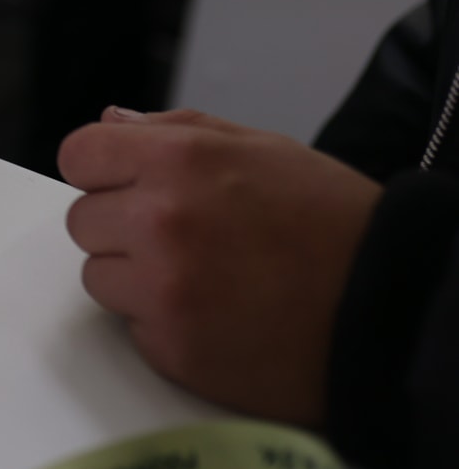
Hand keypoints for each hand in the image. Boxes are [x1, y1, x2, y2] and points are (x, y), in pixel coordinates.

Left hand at [59, 108, 382, 425]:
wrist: (389, 309)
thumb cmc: (330, 222)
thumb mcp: (262, 148)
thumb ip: (175, 129)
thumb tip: (111, 120)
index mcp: (177, 160)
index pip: (78, 154)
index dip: (102, 169)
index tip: (126, 183)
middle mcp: (160, 220)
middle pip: (82, 219)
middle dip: (120, 225)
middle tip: (183, 235)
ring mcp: (162, 289)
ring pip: (98, 276)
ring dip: (134, 278)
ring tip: (203, 275)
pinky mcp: (171, 347)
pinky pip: (132, 327)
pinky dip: (162, 324)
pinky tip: (215, 312)